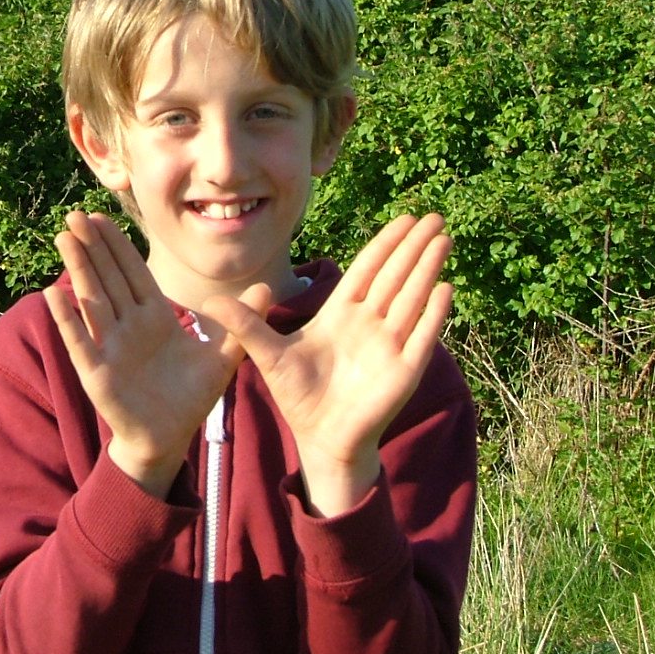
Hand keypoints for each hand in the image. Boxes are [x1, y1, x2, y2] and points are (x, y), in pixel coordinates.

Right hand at [44, 212, 245, 498]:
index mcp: (155, 317)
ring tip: (64, 238)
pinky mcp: (98, 373)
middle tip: (76, 214)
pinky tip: (55, 296)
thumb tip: (268, 288)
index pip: (133, 273)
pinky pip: (80, 341)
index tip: (102, 217)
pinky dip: (68, 319)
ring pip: (93, 300)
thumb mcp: (222, 357)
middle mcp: (129, 326)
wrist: (170, 438)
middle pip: (109, 277)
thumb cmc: (191, 397)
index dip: (118, 245)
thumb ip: (240, 323)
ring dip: (79, 269)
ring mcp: (111, 347)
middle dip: (93, 246)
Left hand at [203, 214, 453, 515]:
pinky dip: (432, 314)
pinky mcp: (403, 370)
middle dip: (412, 246)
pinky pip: (421, 336)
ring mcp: (389, 345)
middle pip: (394, 276)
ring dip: (427, 268)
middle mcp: (369, 324)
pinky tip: (444, 289)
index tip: (402, 219)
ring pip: (411, 297)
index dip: (385, 244)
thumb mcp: (267, 354)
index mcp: (341, 314)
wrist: (320, 437)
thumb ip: (245, 325)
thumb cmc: (298, 395)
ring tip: (443, 238)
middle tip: (432, 216)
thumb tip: (210, 301)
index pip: (367, 270)